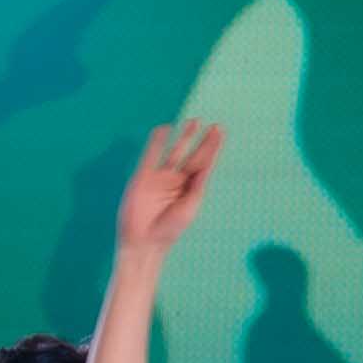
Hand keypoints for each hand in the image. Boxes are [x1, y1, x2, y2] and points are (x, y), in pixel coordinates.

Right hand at [115, 117, 223, 257]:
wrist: (144, 240)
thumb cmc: (170, 228)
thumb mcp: (189, 206)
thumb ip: (197, 185)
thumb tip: (207, 165)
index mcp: (191, 188)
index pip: (204, 164)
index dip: (212, 148)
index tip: (219, 132)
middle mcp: (177, 180)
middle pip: (192, 155)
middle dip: (202, 141)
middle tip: (214, 125)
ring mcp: (160, 177)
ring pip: (174, 152)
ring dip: (183, 137)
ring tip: (193, 122)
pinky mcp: (143, 177)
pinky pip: (151, 155)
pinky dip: (156, 142)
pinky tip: (163, 129)